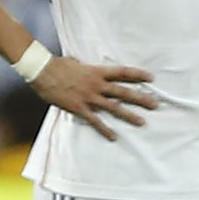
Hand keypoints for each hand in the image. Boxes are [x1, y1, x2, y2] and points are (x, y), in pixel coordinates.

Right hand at [31, 56, 157, 140]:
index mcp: (97, 71)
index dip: (138, 75)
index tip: (151, 78)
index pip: (122, 72)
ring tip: (142, 122)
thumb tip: (87, 68)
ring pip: (114, 107)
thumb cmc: (58, 65)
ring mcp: (89, 97)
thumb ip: (86, 68)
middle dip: (141, 98)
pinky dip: (105, 129)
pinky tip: (114, 137)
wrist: (43, 71)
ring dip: (129, 115)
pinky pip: (95, 120)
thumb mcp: (76, 62)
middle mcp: (97, 84)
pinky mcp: (80, 108)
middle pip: (123, 92)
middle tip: (156, 104)